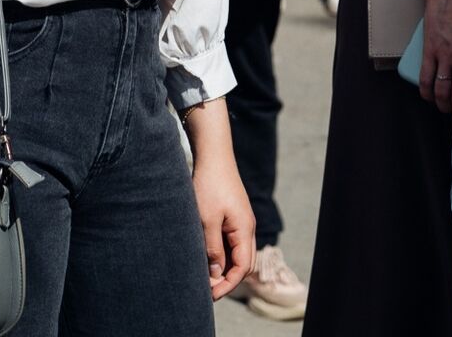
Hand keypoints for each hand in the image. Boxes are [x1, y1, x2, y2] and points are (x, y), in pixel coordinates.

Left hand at [192, 147, 255, 298]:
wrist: (213, 155)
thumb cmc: (209, 185)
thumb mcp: (207, 220)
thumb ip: (212, 249)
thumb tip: (216, 275)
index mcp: (245, 229)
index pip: (242, 267)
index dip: (228, 284)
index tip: (211, 296)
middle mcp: (247, 227)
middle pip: (243, 263)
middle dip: (227, 280)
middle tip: (206, 292)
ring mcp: (240, 221)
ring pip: (237, 253)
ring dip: (223, 268)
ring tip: (204, 278)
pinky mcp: (232, 216)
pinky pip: (230, 242)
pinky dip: (221, 254)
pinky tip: (206, 258)